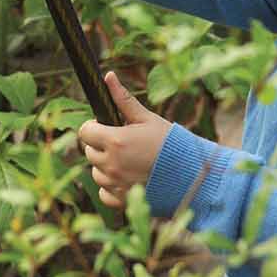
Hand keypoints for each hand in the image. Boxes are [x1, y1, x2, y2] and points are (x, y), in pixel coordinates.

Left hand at [77, 71, 171, 208]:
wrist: (192, 174)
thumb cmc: (171, 143)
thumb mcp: (147, 118)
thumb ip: (123, 99)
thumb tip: (108, 76)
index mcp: (115, 141)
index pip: (85, 132)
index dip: (93, 127)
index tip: (105, 126)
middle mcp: (112, 164)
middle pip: (89, 152)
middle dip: (100, 145)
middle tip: (121, 143)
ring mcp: (116, 184)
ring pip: (96, 173)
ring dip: (106, 166)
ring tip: (127, 160)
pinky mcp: (123, 201)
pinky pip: (105, 194)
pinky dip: (111, 187)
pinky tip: (126, 178)